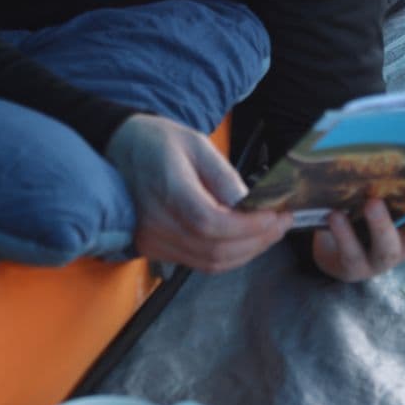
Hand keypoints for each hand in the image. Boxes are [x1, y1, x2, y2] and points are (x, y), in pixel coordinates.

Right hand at [105, 114, 291, 272]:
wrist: (121, 149)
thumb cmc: (158, 141)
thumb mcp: (196, 143)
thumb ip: (223, 176)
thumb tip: (249, 204)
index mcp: (168, 189)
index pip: (210, 224)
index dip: (248, 227)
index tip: (276, 215)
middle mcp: (156, 222)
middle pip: (214, 250)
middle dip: (257, 241)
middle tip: (282, 224)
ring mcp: (152, 240)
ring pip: (208, 263)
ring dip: (246, 252)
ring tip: (270, 232)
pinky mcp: (153, 248)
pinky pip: (196, 262)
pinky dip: (227, 256)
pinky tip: (245, 239)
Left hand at [311, 189, 404, 282]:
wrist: (329, 251)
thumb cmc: (360, 217)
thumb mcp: (380, 202)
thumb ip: (393, 184)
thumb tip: (404, 145)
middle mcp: (403, 247)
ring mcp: (379, 261)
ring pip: (385, 247)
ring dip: (381, 224)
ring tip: (372, 203)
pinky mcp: (353, 268)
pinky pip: (350, 252)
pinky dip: (343, 234)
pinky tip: (335, 215)